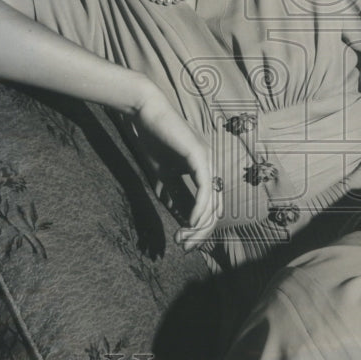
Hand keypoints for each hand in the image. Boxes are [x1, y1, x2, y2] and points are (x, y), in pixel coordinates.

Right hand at [133, 85, 220, 249]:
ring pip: (212, 202)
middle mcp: (211, 166)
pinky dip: (199, 208)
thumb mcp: (164, 175)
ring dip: (199, 225)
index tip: (182, 243)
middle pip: (215, 209)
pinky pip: (205, 189)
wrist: (145, 113)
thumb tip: (182, 219)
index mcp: (204, 170)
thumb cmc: (153, 139)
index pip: (209, 206)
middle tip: (184, 246)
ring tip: (183, 238)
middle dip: (201, 233)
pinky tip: (190, 222)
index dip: (199, 228)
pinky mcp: (200, 156)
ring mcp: (208, 160)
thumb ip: (175, 194)